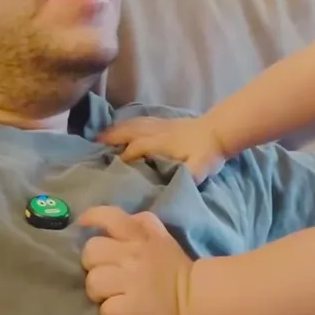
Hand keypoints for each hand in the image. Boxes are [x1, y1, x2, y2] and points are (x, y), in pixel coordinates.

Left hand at [80, 205, 193, 314]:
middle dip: (93, 265)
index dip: (92, 217)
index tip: (84, 223)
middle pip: (91, 252)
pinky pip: (105, 311)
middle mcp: (132, 255)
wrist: (196, 299)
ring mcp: (130, 282)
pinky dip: (111, 314)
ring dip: (99, 292)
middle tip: (106, 273)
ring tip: (112, 295)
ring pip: (93, 282)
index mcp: (139, 236)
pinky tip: (121, 311)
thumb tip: (113, 221)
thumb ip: (141, 223)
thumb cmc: (174, 267)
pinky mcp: (131, 309)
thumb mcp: (161, 236)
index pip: (110, 216)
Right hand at [100, 116, 227, 182]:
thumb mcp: (198, 169)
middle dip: (111, 137)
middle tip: (93, 144)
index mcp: (160, 144)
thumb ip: (185, 179)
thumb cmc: (208, 152)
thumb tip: (169, 194)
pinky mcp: (167, 122)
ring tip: (102, 135)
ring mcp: (161, 124)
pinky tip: (126, 125)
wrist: (221, 130)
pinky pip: (142, 120)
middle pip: (129, 132)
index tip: (110, 168)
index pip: (135, 149)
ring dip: (117, 128)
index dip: (122, 158)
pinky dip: (130, 122)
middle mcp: (156, 132)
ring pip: (134, 124)